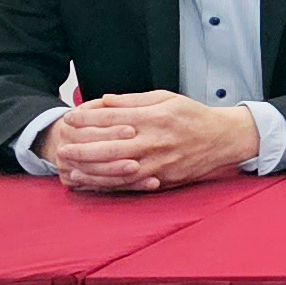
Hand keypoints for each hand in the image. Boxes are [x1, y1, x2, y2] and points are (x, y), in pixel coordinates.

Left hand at [43, 91, 258, 191]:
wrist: (223, 139)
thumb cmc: (193, 116)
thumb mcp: (167, 98)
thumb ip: (133, 101)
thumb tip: (103, 101)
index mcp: (156, 118)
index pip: (113, 118)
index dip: (87, 119)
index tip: (69, 118)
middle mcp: (156, 142)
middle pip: (109, 147)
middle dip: (81, 149)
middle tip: (62, 148)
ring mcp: (159, 164)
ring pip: (116, 170)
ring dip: (89, 171)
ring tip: (69, 168)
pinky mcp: (162, 180)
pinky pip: (128, 185)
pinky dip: (106, 185)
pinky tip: (90, 182)